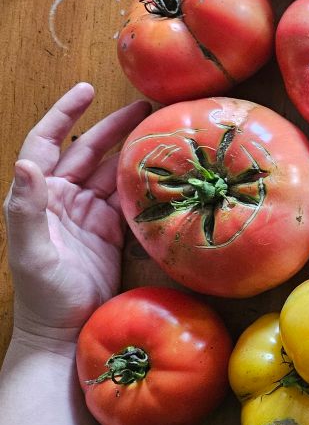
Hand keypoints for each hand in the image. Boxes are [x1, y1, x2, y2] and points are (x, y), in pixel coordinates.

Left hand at [4, 84, 149, 340]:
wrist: (65, 333)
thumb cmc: (42, 296)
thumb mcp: (30, 252)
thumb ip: (27, 208)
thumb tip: (27, 164)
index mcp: (40, 195)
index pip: (49, 143)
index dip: (65, 114)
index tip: (86, 91)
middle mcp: (64, 198)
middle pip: (89, 151)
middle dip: (114, 126)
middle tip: (145, 106)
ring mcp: (90, 214)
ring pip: (114, 172)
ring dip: (134, 151)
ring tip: (162, 132)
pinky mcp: (113, 231)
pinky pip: (130, 198)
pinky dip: (147, 182)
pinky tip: (166, 170)